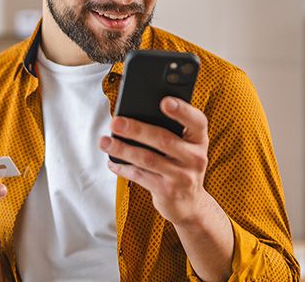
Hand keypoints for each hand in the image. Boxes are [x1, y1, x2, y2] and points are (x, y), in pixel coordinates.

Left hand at [100, 96, 210, 226]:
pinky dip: (123, 168)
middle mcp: (195, 157)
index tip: (164, 101)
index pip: (197, 121)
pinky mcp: (167, 191)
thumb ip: (171, 130)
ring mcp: (182, 176)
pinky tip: (111, 161)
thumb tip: (134, 115)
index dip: (182, 110)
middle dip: (136, 129)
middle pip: (163, 139)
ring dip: (123, 149)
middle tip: (115, 122)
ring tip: (105, 142)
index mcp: (199, 139)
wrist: (190, 203)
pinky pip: (140, 176)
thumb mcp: (186, 147)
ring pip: (148, 159)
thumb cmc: (181, 165)